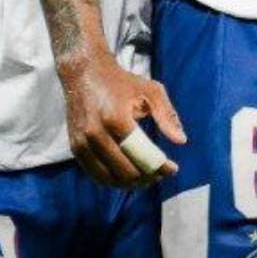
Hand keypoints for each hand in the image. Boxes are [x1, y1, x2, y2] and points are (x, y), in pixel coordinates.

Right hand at [58, 53, 187, 188]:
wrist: (84, 74)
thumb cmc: (122, 82)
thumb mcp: (150, 90)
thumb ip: (167, 115)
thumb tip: (181, 141)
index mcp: (115, 118)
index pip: (140, 153)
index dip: (159, 166)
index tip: (173, 169)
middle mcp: (95, 133)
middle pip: (125, 171)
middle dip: (147, 177)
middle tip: (161, 174)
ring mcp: (82, 143)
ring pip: (110, 178)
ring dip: (132, 184)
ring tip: (147, 178)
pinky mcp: (75, 148)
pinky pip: (96, 175)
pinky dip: (114, 180)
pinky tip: (129, 176)